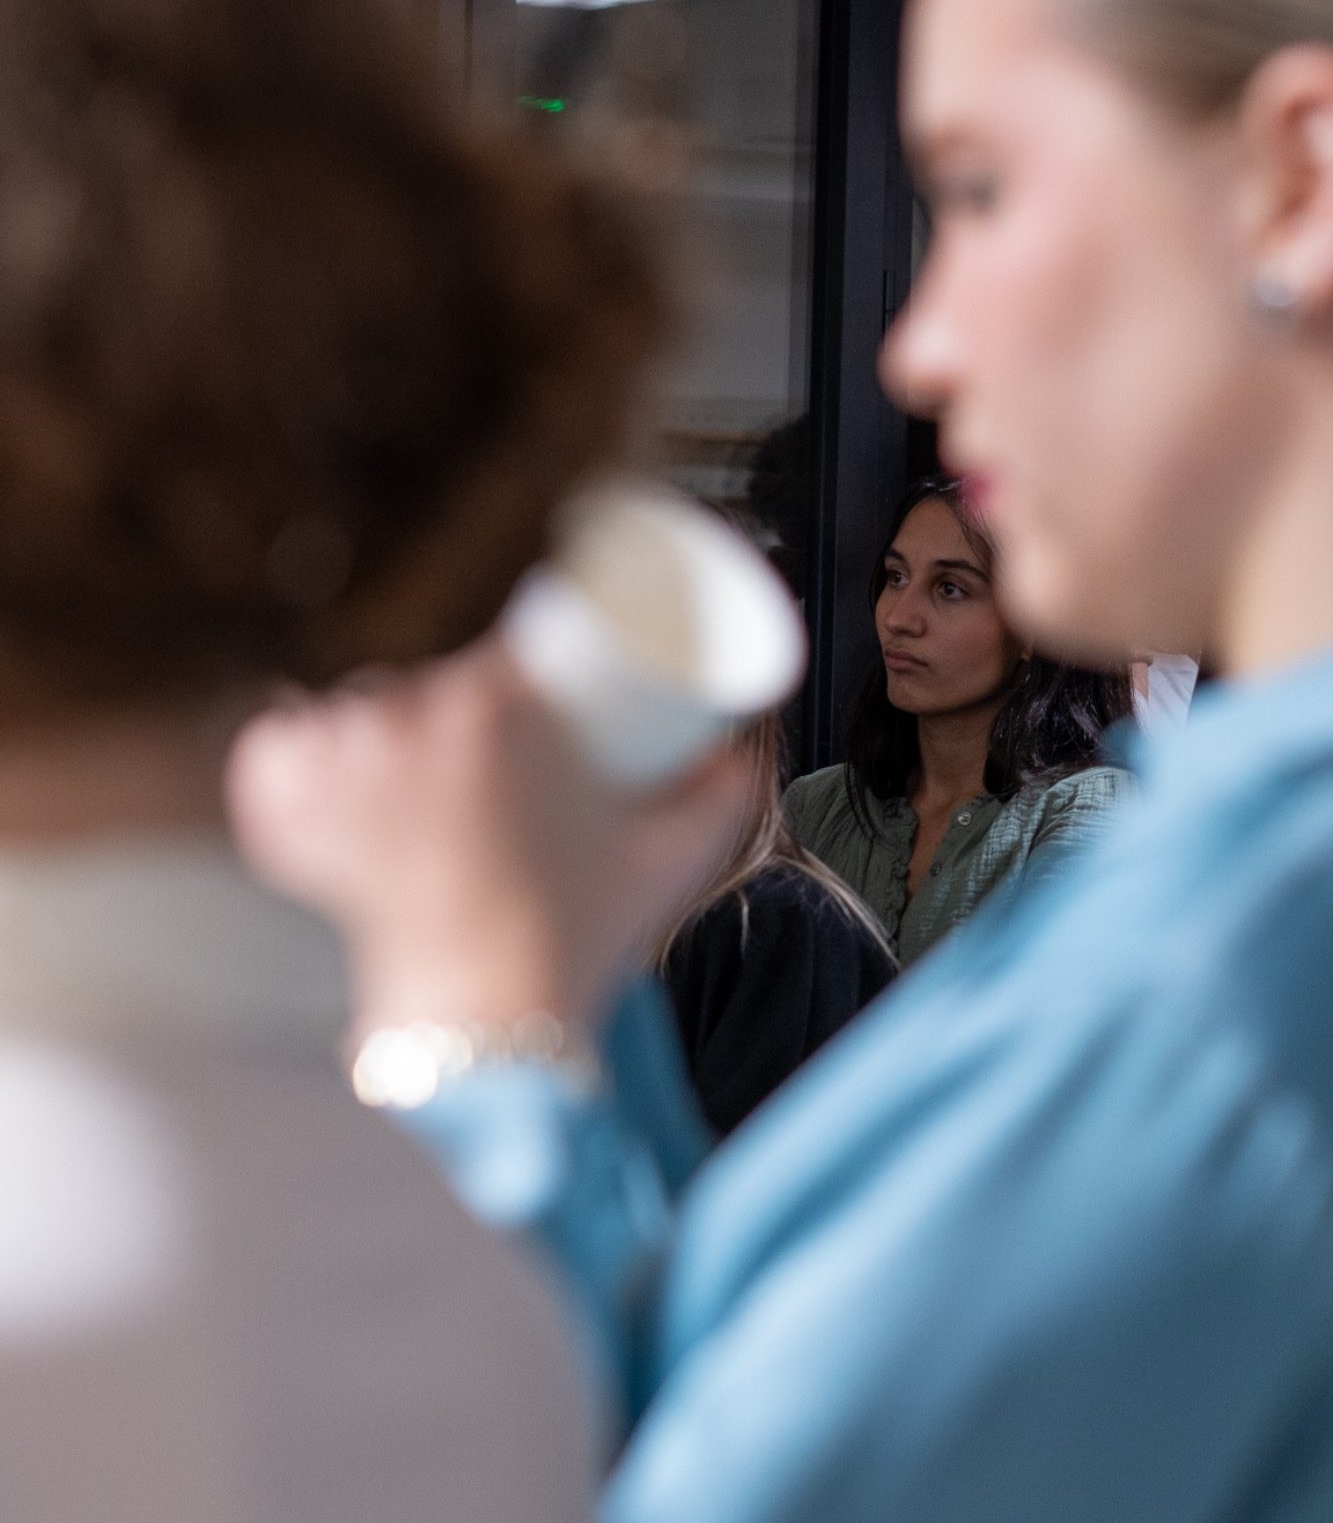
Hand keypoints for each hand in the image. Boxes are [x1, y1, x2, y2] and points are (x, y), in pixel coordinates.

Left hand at [225, 639, 751, 1030]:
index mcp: (498, 709)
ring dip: (371, 731)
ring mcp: (347, 771)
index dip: (519, 668)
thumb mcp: (669, 856)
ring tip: (405, 771)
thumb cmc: (579, 938)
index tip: (531, 687)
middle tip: (481, 757)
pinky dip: (282, 764)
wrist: (492, 1027)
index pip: (507, 654)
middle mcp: (411, 722)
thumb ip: (723, 795)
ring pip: (351, 715)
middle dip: (453, 710)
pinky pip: (274, 762)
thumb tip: (741, 750)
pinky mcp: (301, 821)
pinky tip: (303, 761)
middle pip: (428, 686)